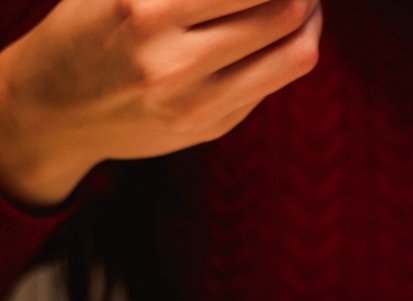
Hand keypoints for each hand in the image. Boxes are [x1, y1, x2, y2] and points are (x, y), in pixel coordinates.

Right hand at [0, 0, 322, 205]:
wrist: (52, 110)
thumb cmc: (88, 29)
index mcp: (144, 10)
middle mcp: (172, 62)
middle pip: (284, 10)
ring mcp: (196, 103)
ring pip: (295, 53)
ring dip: (311, 19)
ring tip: (304, 4)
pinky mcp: (213, 128)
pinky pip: (274, 81)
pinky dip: (290, 50)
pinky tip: (281, 35)